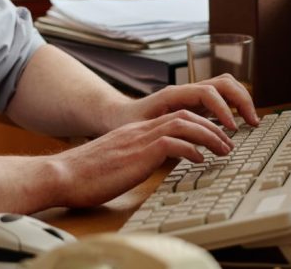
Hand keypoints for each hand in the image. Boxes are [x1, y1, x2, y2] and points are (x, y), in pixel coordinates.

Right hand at [47, 110, 234, 207]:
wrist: (62, 174)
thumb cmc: (85, 175)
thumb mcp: (116, 163)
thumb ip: (135, 159)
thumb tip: (151, 167)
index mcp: (134, 131)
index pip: (173, 117)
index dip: (198, 124)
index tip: (213, 137)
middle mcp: (139, 130)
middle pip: (184, 115)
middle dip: (211, 126)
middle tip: (228, 141)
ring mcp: (138, 139)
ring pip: (183, 123)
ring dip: (208, 135)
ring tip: (223, 149)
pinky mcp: (138, 152)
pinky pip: (172, 142)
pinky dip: (191, 149)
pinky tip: (200, 160)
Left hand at [114, 74, 258, 131]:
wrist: (118, 115)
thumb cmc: (127, 123)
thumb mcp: (141, 130)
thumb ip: (160, 137)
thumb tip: (182, 148)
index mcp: (174, 94)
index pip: (207, 92)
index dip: (222, 108)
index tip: (231, 128)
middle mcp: (187, 91)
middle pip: (223, 82)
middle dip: (242, 99)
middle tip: (252, 123)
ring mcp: (194, 96)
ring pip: (226, 87)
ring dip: (242, 101)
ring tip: (251, 122)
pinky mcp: (197, 104)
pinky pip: (222, 98)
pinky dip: (235, 107)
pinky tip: (239, 124)